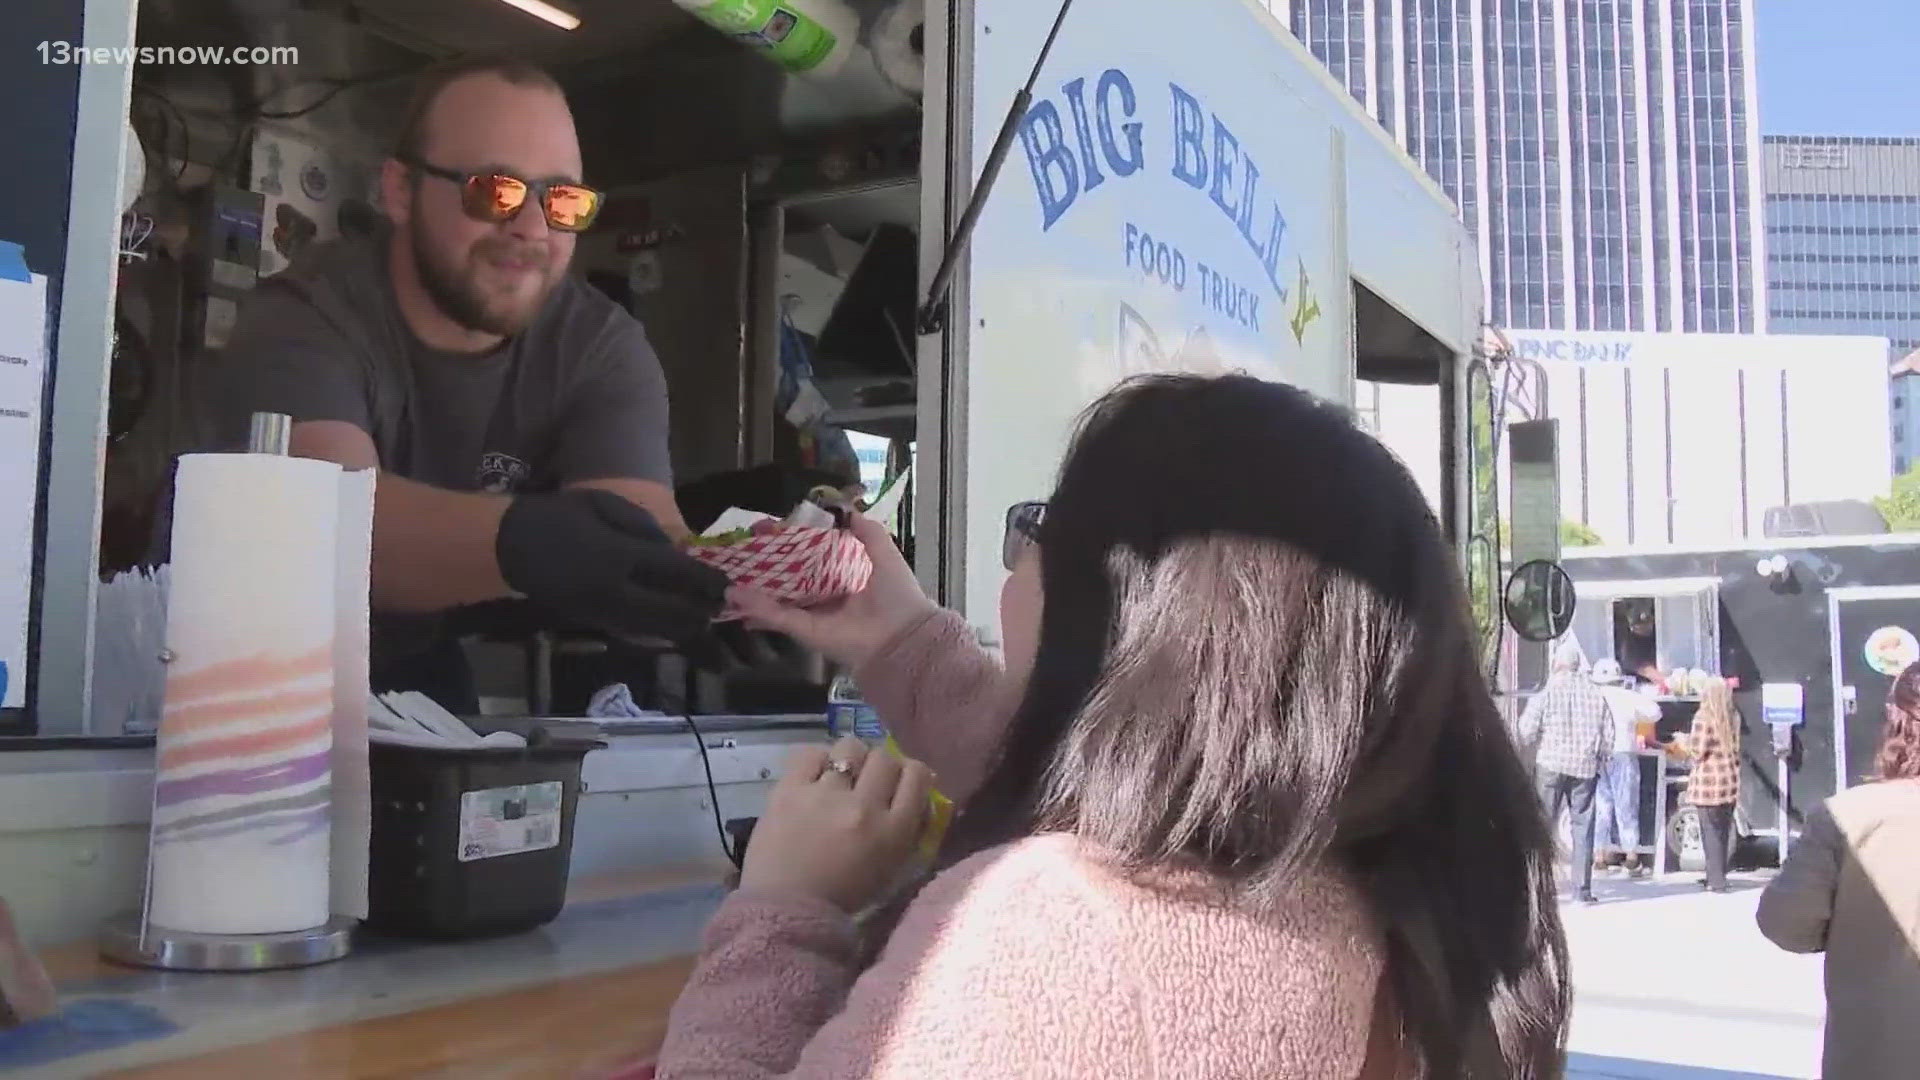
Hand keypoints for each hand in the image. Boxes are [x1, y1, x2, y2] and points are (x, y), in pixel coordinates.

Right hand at [495, 489, 730, 641]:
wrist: (511, 547)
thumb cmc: (559, 516)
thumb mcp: (605, 505)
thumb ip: (644, 529)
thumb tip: (676, 552)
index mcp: (617, 556)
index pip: (674, 572)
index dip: (705, 580)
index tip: (728, 584)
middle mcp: (614, 591)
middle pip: (669, 611)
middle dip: (699, 611)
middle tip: (722, 607)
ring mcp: (603, 612)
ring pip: (654, 629)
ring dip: (682, 627)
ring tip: (705, 621)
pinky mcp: (594, 622)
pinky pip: (636, 631)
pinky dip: (659, 630)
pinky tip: (675, 627)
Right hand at [729, 513, 937, 669]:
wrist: (902, 636)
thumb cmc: (896, 593)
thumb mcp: (884, 553)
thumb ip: (866, 531)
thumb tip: (847, 509)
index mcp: (842, 577)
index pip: (809, 556)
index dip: (790, 540)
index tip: (771, 526)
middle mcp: (824, 595)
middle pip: (788, 575)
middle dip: (765, 560)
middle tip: (744, 541)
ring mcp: (812, 613)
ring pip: (776, 597)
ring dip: (753, 585)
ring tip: (729, 568)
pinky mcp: (806, 631)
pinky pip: (778, 616)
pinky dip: (757, 607)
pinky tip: (735, 593)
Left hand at [738, 737, 933, 912]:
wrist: (786, 910)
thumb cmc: (843, 897)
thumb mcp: (891, 869)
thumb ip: (908, 831)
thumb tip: (916, 796)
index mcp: (893, 831)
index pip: (918, 775)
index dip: (913, 773)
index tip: (902, 782)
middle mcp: (864, 806)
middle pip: (886, 758)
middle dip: (881, 767)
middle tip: (868, 782)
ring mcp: (825, 795)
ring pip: (851, 748)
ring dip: (851, 759)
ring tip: (841, 774)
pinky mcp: (790, 790)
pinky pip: (811, 753)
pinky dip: (817, 760)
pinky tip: (815, 776)